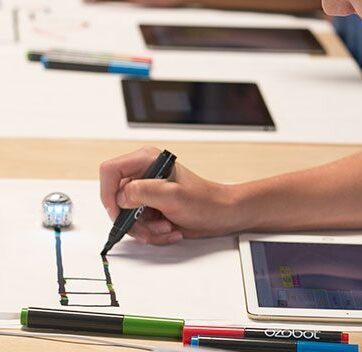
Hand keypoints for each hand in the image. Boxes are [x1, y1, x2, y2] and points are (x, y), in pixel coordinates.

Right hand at [99, 148, 241, 244]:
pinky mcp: (151, 207)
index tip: (118, 212)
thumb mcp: (173, 196)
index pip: (110, 171)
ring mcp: (147, 192)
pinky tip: (169, 229)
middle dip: (134, 219)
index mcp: (146, 160)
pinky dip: (152, 232)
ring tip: (166, 227)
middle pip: (117, 199)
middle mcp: (144, 174)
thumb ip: (143, 192)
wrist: (221, 214)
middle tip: (153, 226)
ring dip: (145, 229)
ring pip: (127, 216)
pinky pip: (138, 224)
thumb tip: (120, 197)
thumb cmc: (205, 201)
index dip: (108, 193)